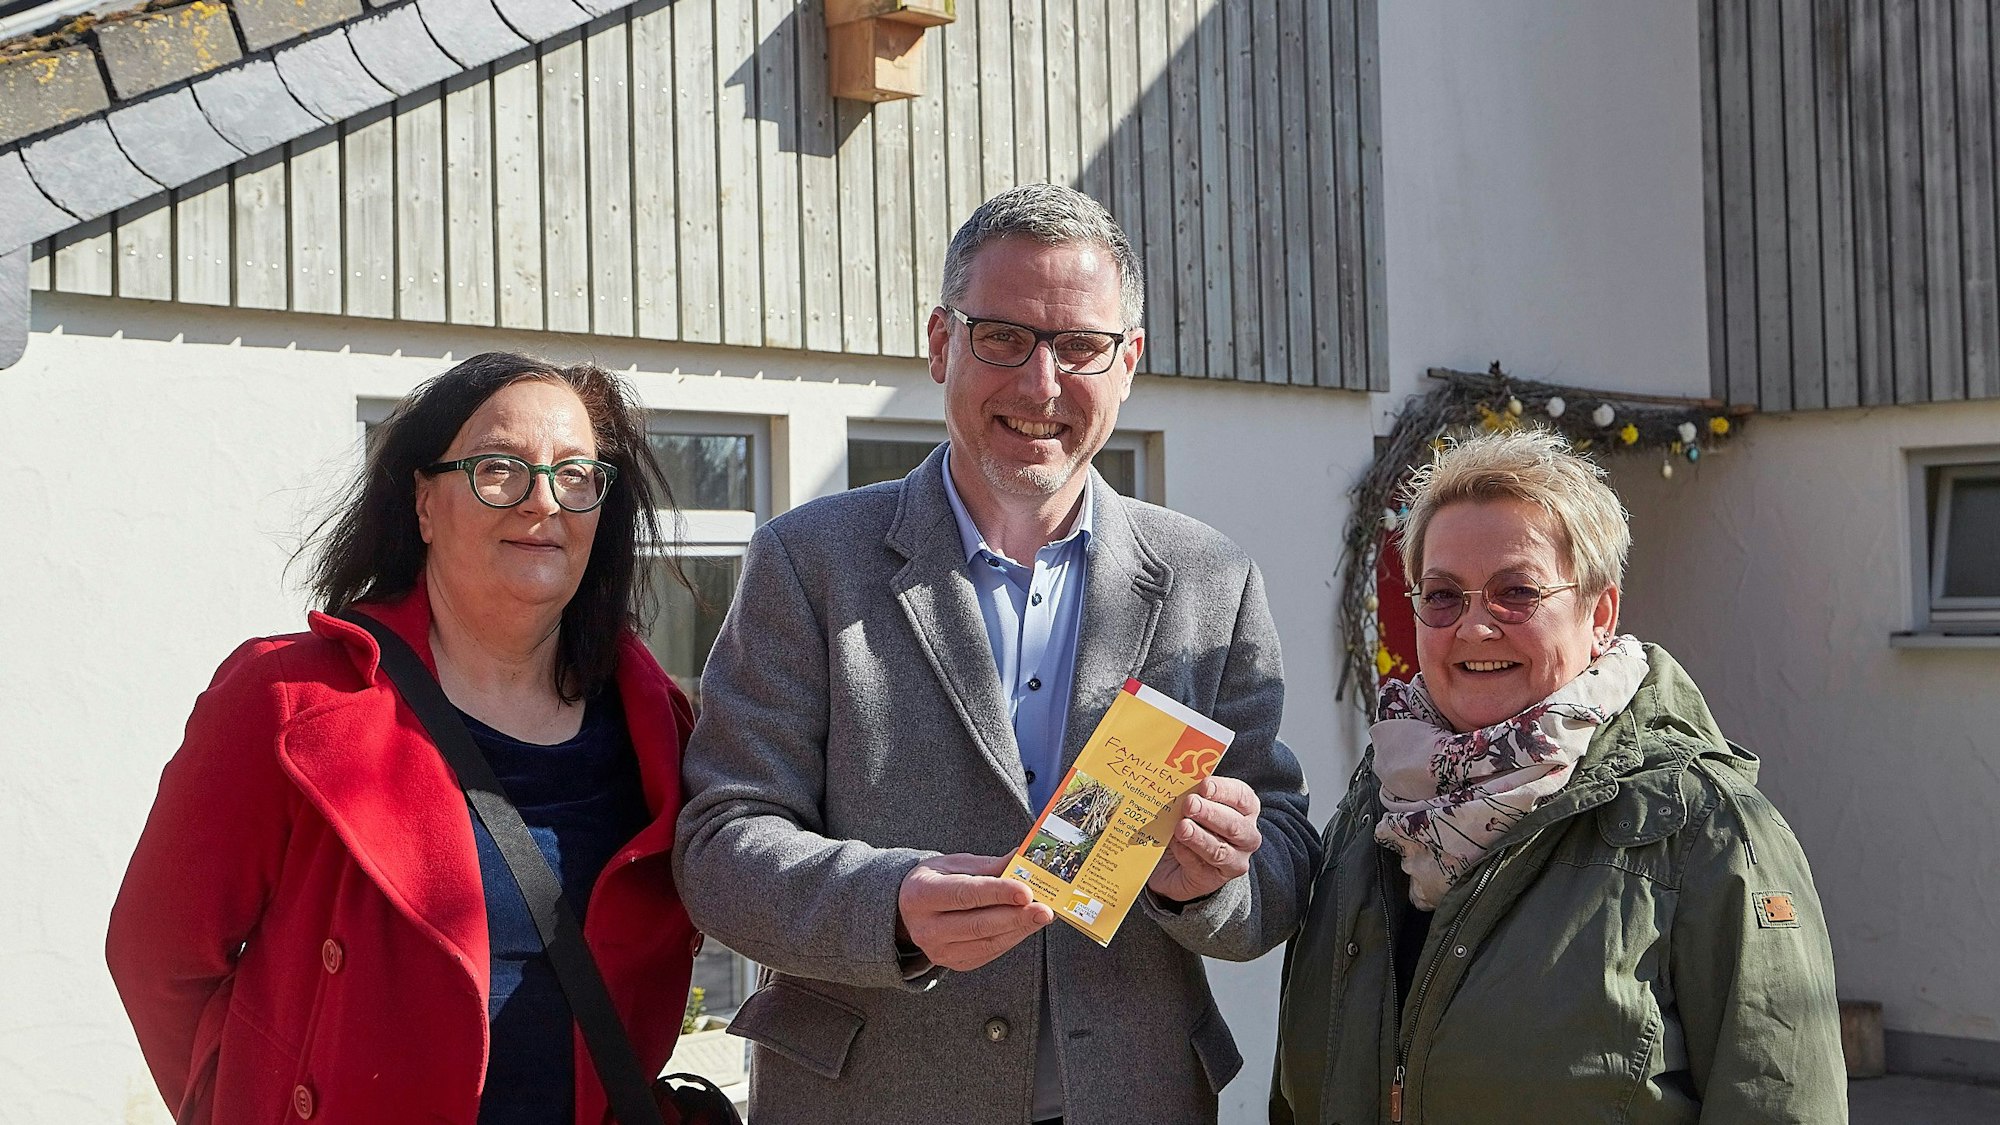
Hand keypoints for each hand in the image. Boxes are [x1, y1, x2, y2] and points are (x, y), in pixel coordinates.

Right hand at [897, 853, 1054, 972]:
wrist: (911, 909)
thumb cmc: (937, 881)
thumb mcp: (955, 864)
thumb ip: (989, 866)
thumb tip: (1022, 858)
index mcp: (921, 894)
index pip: (964, 894)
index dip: (997, 893)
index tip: (1026, 891)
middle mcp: (925, 927)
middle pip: (978, 924)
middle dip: (1015, 917)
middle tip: (1043, 909)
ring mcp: (938, 950)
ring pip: (987, 943)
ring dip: (1019, 929)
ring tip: (1041, 915)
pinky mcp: (953, 963)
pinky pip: (989, 953)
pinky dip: (1011, 938)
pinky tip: (1026, 925)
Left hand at [1147, 776, 1262, 903]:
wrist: (1174, 862)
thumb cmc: (1189, 822)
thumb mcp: (1191, 804)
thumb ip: (1191, 793)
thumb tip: (1177, 780)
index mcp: (1245, 809)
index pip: (1242, 796)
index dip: (1224, 790)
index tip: (1204, 786)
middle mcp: (1246, 836)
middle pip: (1234, 825)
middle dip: (1211, 813)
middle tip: (1190, 804)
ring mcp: (1234, 860)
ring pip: (1220, 850)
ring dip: (1199, 837)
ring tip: (1182, 827)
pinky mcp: (1213, 879)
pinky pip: (1200, 867)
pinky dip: (1186, 854)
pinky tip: (1175, 844)